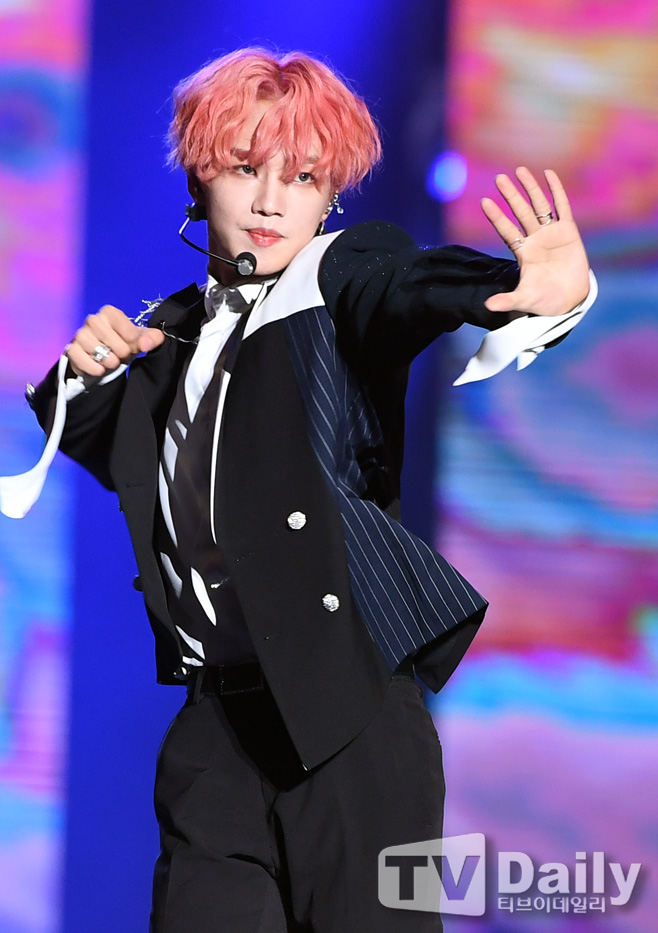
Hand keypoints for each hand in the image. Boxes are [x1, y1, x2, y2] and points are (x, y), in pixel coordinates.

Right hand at [66, 304, 164, 376]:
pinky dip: (95, 369)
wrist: (102, 358)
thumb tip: (147, 343)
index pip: (127, 328)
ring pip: (99, 352)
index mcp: (109, 313)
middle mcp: (93, 320)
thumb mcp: (140, 340)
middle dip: (122, 353)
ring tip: (112, 361)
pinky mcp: (72, 349)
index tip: (133, 345)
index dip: (133, 341)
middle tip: (121, 355)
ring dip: (109, 362)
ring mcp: (80, 334)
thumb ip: (151, 338)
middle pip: (114, 342)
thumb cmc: (122, 344)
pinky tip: (100, 368)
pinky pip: (83, 360)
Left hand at [480, 167, 589, 316]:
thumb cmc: (545, 300)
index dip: (497, 217)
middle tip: (499, 179)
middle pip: (520, 213)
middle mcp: (535, 239)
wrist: (570, 300)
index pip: (506, 230)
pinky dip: (556, 191)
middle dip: (511, 195)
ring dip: (530, 188)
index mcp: (523, 252)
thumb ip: (507, 301)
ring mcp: (551, 233)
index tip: (484, 202)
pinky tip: (548, 174)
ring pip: (539, 206)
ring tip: (519, 170)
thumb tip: (487, 307)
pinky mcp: (569, 231)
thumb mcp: (524, 300)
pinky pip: (562, 207)